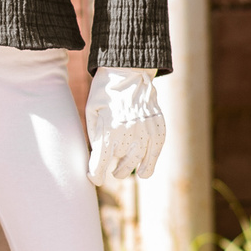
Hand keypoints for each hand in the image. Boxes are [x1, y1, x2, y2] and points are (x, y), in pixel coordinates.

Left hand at [85, 66, 166, 187]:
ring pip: (138, 162)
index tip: (93, 179)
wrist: (128, 72)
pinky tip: (143, 170)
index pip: (101, 162)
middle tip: (111, 168)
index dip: (96, 174)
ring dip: (129, 168)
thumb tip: (96, 158)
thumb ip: (94, 136)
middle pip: (120, 164)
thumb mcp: (91, 112)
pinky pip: (155, 153)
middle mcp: (129, 132)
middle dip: (113, 169)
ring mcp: (146, 131)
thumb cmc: (104, 93)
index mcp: (109, 128)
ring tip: (121, 169)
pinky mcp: (158, 128)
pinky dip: (149, 164)